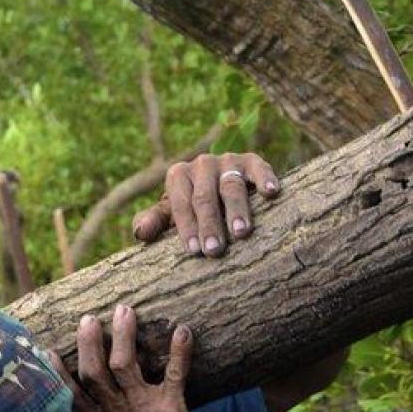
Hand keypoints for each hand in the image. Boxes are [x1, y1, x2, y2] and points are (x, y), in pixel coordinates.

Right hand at [51, 304, 201, 411]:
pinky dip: (180, 351)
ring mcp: (142, 406)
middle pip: (95, 370)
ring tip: (124, 310)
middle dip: (90, 342)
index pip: (71, 391)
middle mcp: (114, 410)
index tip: (47, 349)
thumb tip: (71, 407)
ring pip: (127, 364)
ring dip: (124, 335)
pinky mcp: (170, 406)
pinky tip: (182, 330)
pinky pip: (175, 373)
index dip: (58, 370)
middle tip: (89, 319)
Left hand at [132, 152, 281, 256]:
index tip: (194, 251)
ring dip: (236, 210)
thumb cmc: (188, 208)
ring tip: (241, 233)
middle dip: (209, 225)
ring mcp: (227, 160)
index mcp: (177, 175)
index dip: (187, 227)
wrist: (216, 185)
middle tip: (215, 250)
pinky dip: (265, 178)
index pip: (181, 204)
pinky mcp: (251, 160)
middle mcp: (201, 164)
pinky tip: (271, 193)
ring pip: (231, 186)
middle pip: (205, 197)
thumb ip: (153, 222)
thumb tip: (141, 232)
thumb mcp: (168, 215)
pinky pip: (259, 167)